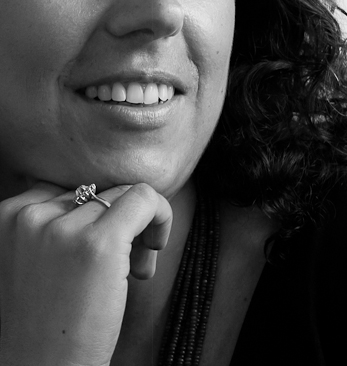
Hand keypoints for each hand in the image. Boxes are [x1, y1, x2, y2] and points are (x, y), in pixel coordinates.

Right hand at [0, 182, 171, 365]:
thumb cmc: (41, 325)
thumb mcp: (29, 263)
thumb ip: (51, 229)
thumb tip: (103, 199)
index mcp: (4, 217)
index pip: (69, 190)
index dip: (93, 218)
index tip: (103, 253)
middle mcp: (27, 217)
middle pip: (98, 193)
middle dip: (119, 226)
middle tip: (127, 265)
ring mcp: (61, 228)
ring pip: (125, 195)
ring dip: (140, 229)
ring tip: (137, 269)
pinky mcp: (99, 242)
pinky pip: (146, 198)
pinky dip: (162, 215)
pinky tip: (155, 249)